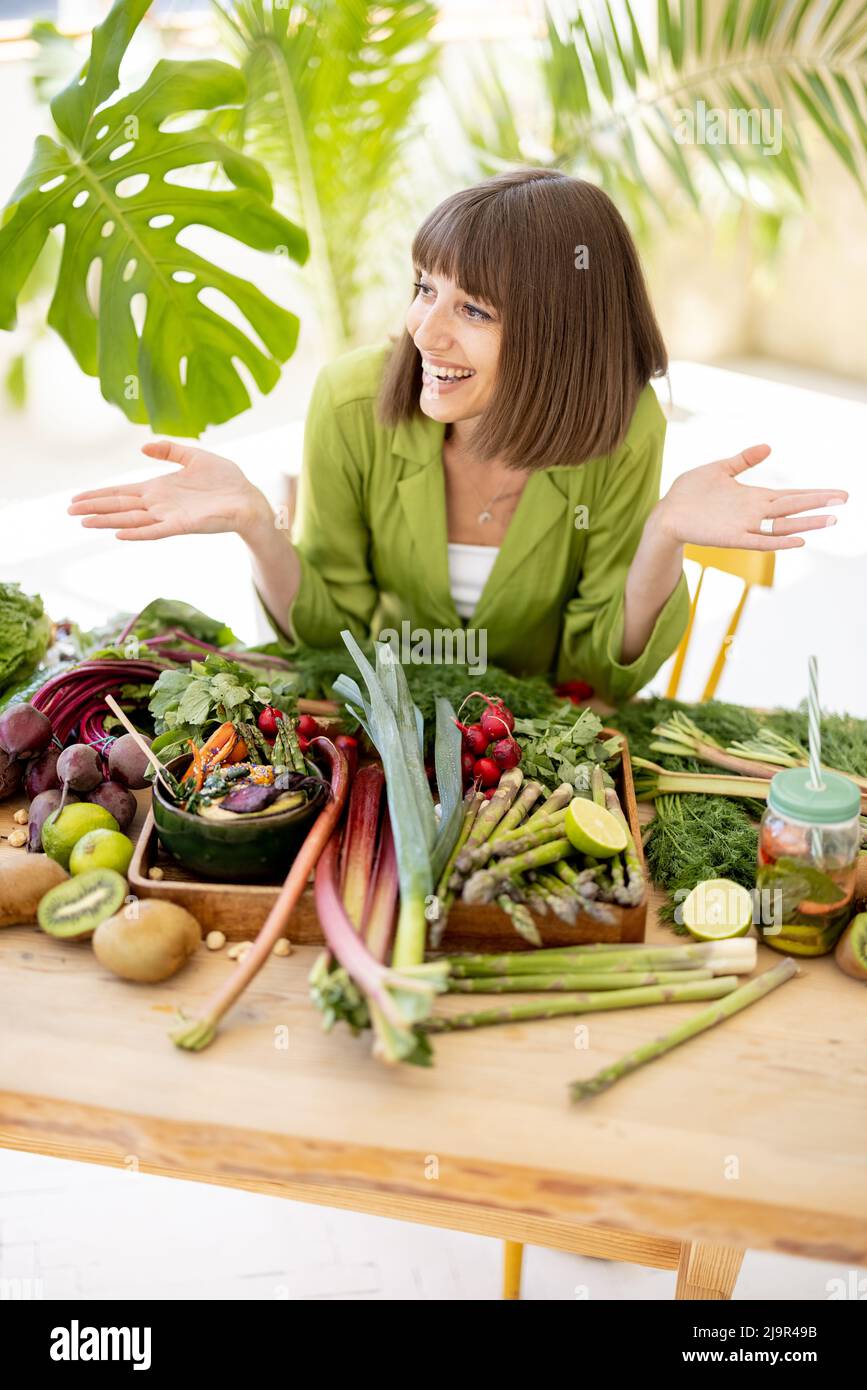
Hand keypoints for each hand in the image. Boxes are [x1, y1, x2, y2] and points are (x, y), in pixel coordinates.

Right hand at [68, 441, 270, 541]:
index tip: (76, 498)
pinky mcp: (183, 525)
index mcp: (159, 489)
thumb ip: (170, 450)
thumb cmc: (226, 481)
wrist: (249, 498)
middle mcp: (160, 505)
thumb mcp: (194, 457)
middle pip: (120, 506)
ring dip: (108, 521)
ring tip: (84, 523)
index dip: (99, 494)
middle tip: (69, 512)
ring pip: (131, 520)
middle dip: (95, 508)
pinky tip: (118, 533)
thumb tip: (143, 445)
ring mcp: (169, 516)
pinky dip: (137, 532)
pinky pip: (156, 531)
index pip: (122, 492)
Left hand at [653, 444, 848, 549]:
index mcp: (754, 497)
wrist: (667, 513)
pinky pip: (759, 541)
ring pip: (783, 526)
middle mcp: (754, 512)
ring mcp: (744, 525)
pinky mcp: (731, 538)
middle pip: (793, 507)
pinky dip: (779, 541)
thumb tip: (769, 447)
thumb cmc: (690, 493)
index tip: (837, 492)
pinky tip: (798, 539)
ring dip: (807, 523)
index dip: (814, 493)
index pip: (791, 495)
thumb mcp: (719, 469)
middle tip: (845, 500)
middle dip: (819, 504)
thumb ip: (743, 460)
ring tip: (831, 520)